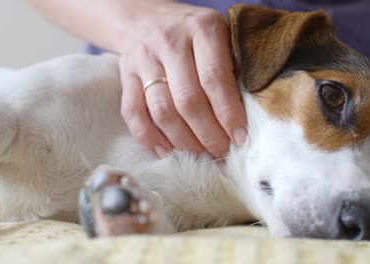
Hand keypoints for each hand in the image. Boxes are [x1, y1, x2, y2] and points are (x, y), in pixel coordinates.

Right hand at [118, 2, 246, 157]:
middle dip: (208, 134)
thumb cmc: (194, 33)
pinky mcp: (125, 76)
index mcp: (202, 29)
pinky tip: (165, 152)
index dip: (227, 112)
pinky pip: (132, 112)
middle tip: (221, 152)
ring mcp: (143, 59)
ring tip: (199, 156)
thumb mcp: (221, 34)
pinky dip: (148, 137)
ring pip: (162, 110)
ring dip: (183, 141)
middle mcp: (169, 42)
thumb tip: (244, 114)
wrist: (146, 18)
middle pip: (188, 100)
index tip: (239, 137)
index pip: (215, 78)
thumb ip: (233, 66)